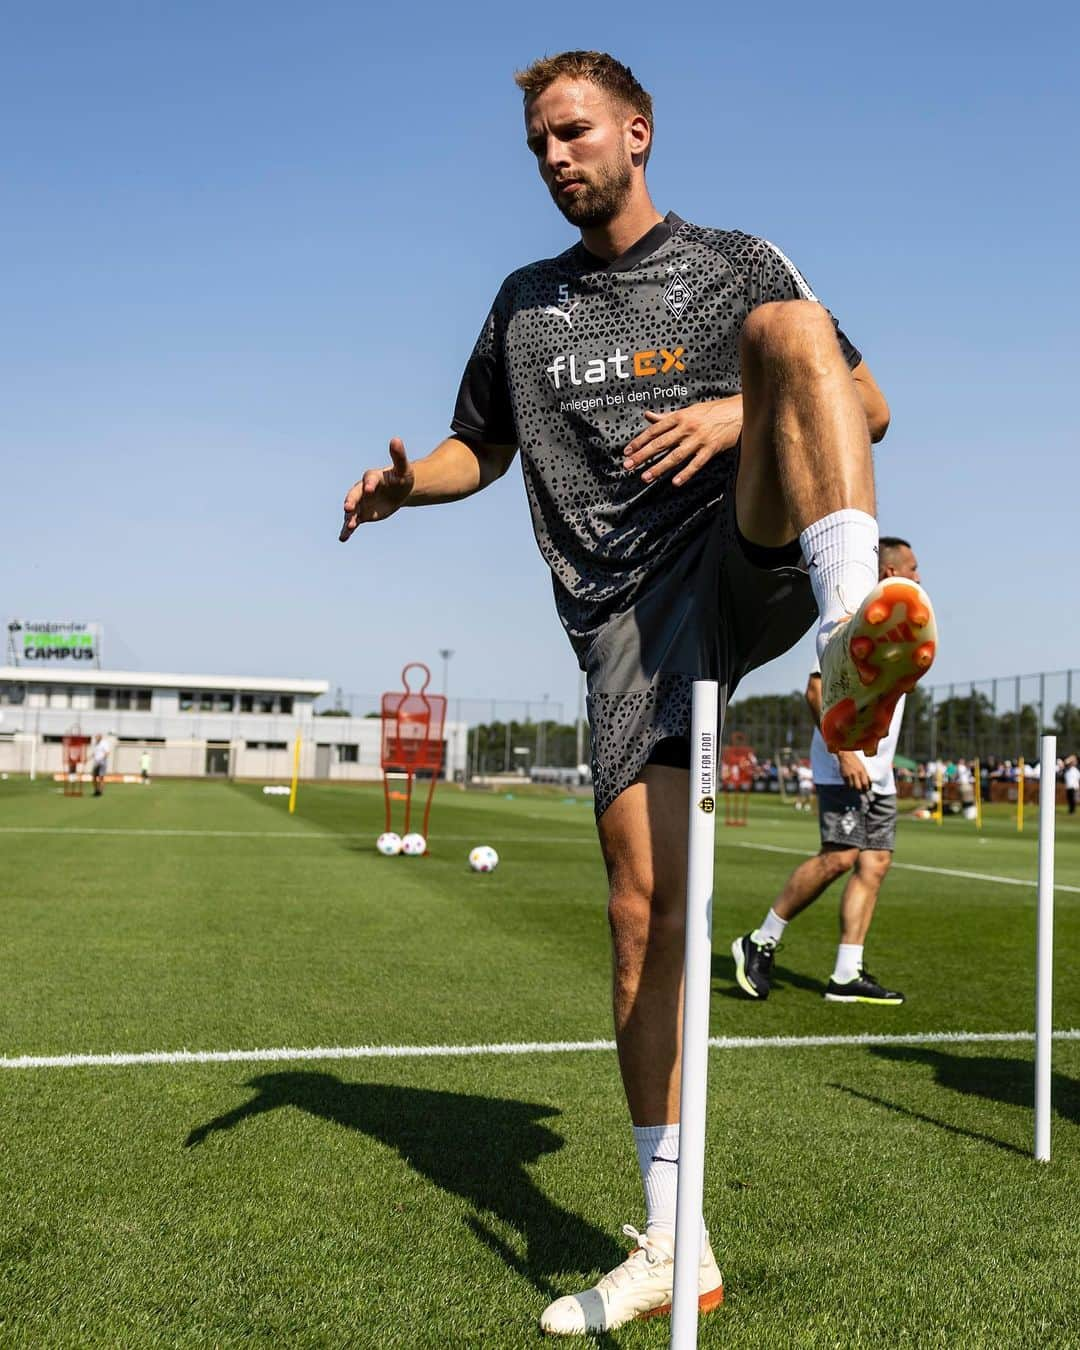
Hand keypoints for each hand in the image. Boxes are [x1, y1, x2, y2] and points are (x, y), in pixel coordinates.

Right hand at [339, 438, 413, 540]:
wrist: (399, 491)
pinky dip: (347, 530)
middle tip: (348, 508)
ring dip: (349, 518)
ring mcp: (361, 503)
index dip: (369, 484)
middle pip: (354, 494)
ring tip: (349, 528)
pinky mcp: (362, 514)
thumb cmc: (402, 477)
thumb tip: (395, 439)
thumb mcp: (403, 469)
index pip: (369, 479)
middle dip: (351, 501)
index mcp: (373, 477)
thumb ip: (398, 456)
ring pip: (352, 511)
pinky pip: (353, 522)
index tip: (370, 490)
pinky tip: (343, 538)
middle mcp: (363, 489)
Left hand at [622, 395, 742, 486]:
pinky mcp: (711, 449)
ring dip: (659, 467)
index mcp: (679, 417)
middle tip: (628, 465)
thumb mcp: (688, 411)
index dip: (639, 441)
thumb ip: (666, 417)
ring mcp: (699, 439)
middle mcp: (687, 427)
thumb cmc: (711, 412)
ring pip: (675, 455)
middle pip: (660, 443)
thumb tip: (647, 416)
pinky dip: (686, 473)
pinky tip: (675, 483)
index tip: (627, 452)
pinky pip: (696, 463)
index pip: (654, 430)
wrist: (739, 411)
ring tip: (645, 477)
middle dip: (642, 455)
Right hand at [837, 751, 870, 791]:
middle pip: (858, 788)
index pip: (865, 784)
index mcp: (862, 771)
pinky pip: (846, 784)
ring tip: (855, 788)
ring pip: (852, 787)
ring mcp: (849, 775)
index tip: (867, 790)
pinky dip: (848, 785)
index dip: (866, 788)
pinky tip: (850, 784)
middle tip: (861, 791)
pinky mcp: (843, 776)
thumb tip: (868, 782)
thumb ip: (865, 774)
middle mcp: (856, 774)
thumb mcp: (862, 767)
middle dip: (860, 791)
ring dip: (854, 789)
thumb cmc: (855, 760)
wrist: (846, 755)